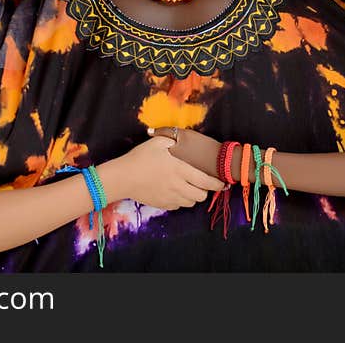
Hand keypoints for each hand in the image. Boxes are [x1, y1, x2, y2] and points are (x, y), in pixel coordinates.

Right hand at [103, 136, 223, 209]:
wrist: (122, 177)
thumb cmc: (140, 157)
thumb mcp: (158, 142)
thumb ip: (173, 139)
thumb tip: (182, 137)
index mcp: (181, 170)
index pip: (207, 181)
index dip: (217, 183)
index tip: (222, 182)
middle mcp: (178, 186)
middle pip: (201, 196)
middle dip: (205, 190)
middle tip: (202, 183)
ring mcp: (170, 198)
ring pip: (191, 203)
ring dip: (193, 196)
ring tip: (189, 187)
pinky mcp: (163, 205)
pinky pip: (178, 206)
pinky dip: (181, 200)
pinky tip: (175, 192)